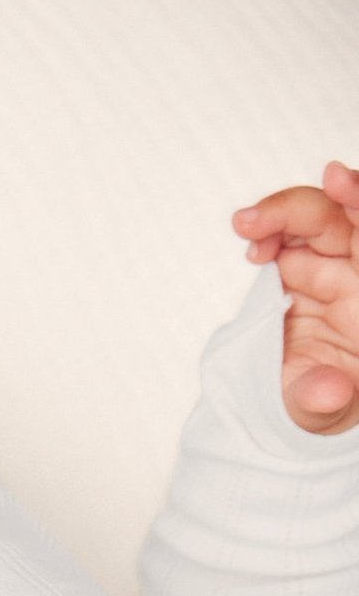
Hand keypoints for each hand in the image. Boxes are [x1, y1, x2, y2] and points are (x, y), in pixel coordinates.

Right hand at [232, 160, 358, 434]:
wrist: (303, 415)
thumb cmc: (325, 411)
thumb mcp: (323, 414)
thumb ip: (323, 402)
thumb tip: (328, 393)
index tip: (336, 180)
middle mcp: (356, 279)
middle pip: (338, 220)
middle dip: (298, 209)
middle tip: (251, 221)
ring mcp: (328, 272)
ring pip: (314, 221)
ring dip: (279, 216)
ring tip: (247, 229)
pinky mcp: (300, 274)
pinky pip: (288, 241)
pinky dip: (269, 236)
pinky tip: (255, 250)